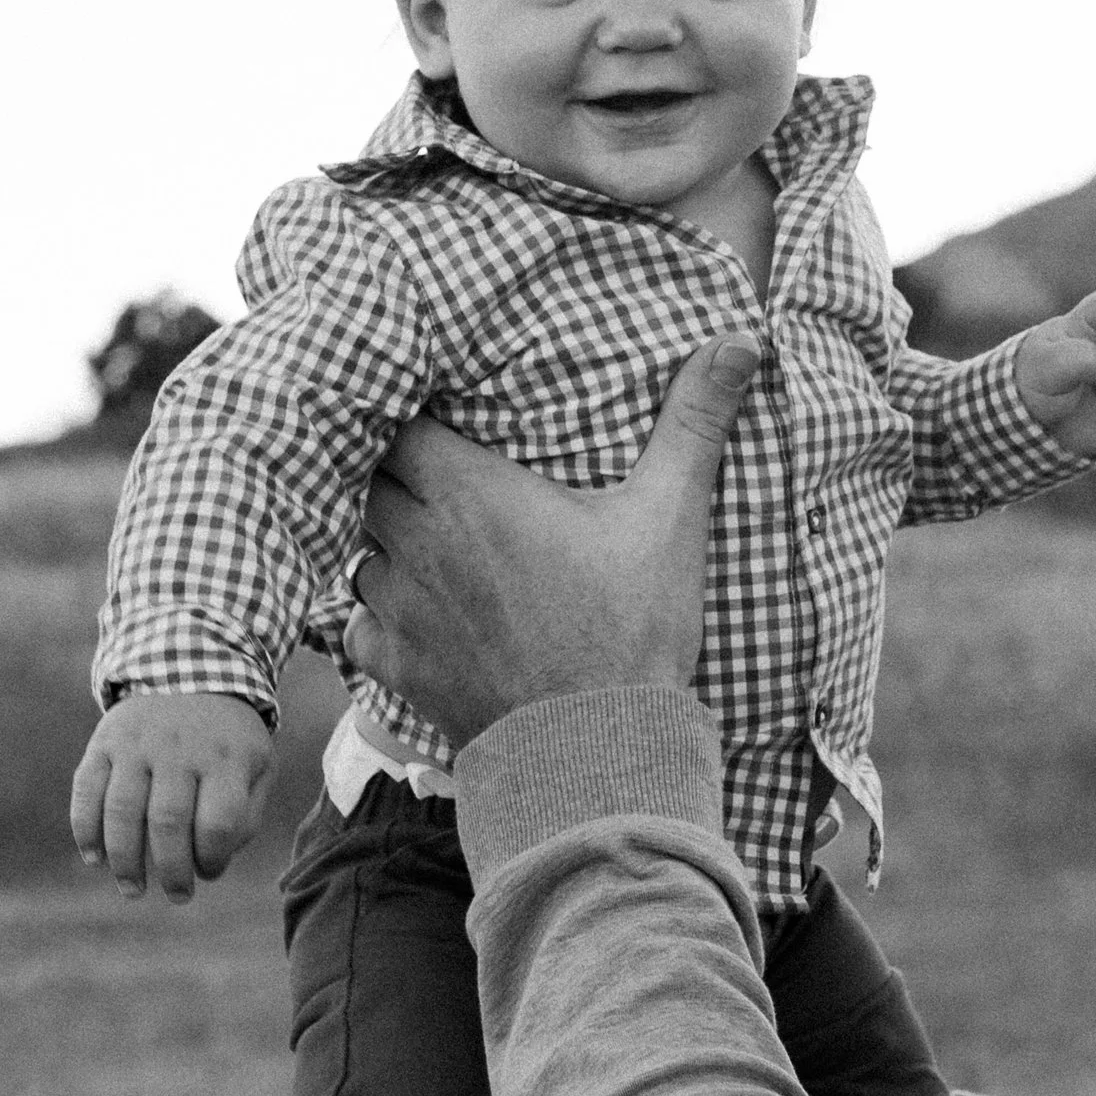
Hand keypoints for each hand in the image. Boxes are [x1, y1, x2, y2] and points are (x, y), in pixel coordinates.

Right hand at [71, 691, 275, 902]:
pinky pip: (86, 790)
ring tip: (133, 890)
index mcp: (226, 757)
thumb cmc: (228, 739)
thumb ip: (245, 815)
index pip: (217, 822)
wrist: (191, 670)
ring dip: (124, 861)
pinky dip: (85, 829)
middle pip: (167, 823)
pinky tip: (95, 858)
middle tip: (176, 896)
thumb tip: (210, 862)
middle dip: (170, 871)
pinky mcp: (105, 741)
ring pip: (122, 811)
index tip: (209, 871)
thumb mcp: (258, 765)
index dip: (212, 859)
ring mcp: (138, 743)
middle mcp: (180, 748)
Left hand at [344, 335, 762, 748]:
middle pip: (372, 483)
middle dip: (400, 477)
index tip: (444, 425)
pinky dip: (377, 615)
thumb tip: (740, 342)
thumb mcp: (669, 517)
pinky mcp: (396, 667)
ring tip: (429, 546)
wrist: (600, 753)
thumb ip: (693, 422)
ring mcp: (399, 610)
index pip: (398, 427)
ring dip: (387, 545)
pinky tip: (417, 615)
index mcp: (472, 494)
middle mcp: (419, 544)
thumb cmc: (633, 632)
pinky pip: (356, 625)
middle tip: (443, 481)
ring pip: (360, 552)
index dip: (413, 422)